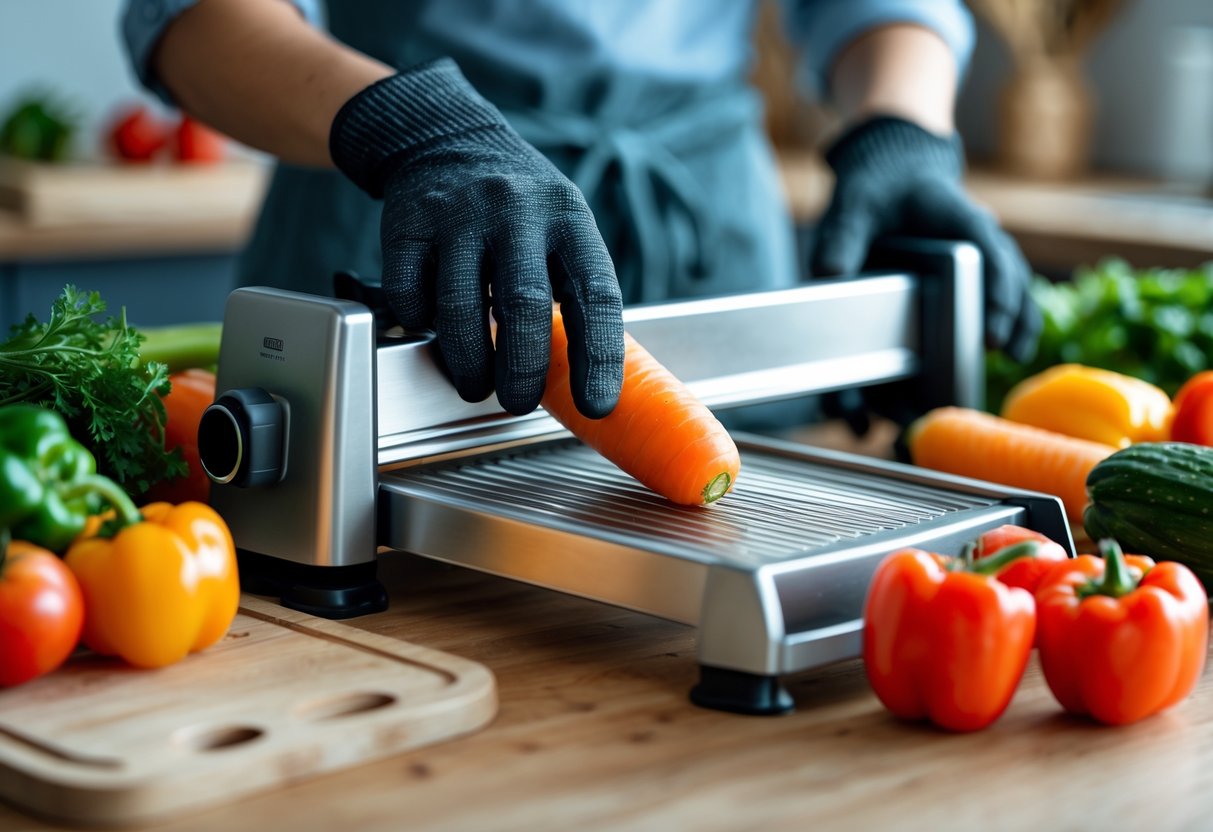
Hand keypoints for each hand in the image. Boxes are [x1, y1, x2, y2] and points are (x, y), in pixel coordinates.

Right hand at [329, 59, 623, 416]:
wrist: (446, 138)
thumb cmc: (518, 208)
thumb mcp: (562, 228)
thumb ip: (573, 289)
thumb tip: (585, 376)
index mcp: (570, 219)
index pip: (596, 294)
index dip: (599, 356)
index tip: (596, 405)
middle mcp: (517, 211)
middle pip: (523, 304)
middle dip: (521, 369)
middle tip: (517, 402)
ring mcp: (460, 213)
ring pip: (460, 306)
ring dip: (468, 362)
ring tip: (475, 384)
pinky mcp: (409, 221)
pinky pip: (410, 293)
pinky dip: (420, 323)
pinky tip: (432, 326)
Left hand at [811, 116, 1040, 362]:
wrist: (890, 181)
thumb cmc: (878, 193)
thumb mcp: (855, 207)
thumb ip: (842, 238)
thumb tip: (829, 273)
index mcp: (960, 219)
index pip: (989, 256)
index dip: (995, 297)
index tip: (989, 336)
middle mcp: (981, 240)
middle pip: (1010, 281)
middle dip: (1008, 320)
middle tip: (994, 354)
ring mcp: (983, 259)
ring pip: (1015, 293)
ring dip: (1016, 327)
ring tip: (1010, 363)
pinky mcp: (973, 277)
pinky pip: (1001, 302)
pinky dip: (1006, 327)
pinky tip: (1003, 356)